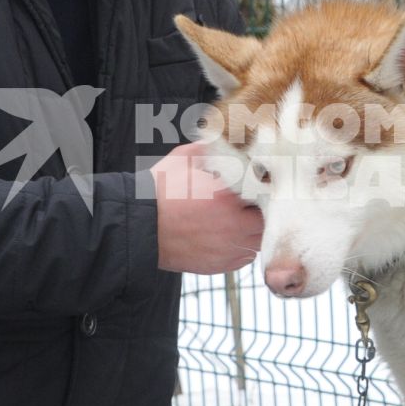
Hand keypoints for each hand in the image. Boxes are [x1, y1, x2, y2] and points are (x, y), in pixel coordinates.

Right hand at [151, 142, 261, 274]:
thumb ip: (210, 149)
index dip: (262, 184)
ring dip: (254, 228)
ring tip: (240, 218)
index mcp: (226, 195)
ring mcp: (227, 247)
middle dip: (261, 207)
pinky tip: (231, 235)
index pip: (263, 189)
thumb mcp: (183, 159)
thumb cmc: (158, 191)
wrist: (138, 227)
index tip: (257, 180)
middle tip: (249, 200)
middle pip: (266, 217)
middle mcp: (232, 224)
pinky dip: (243, 246)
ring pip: (258, 239)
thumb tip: (227, 141)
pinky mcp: (219, 265)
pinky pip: (245, 257)